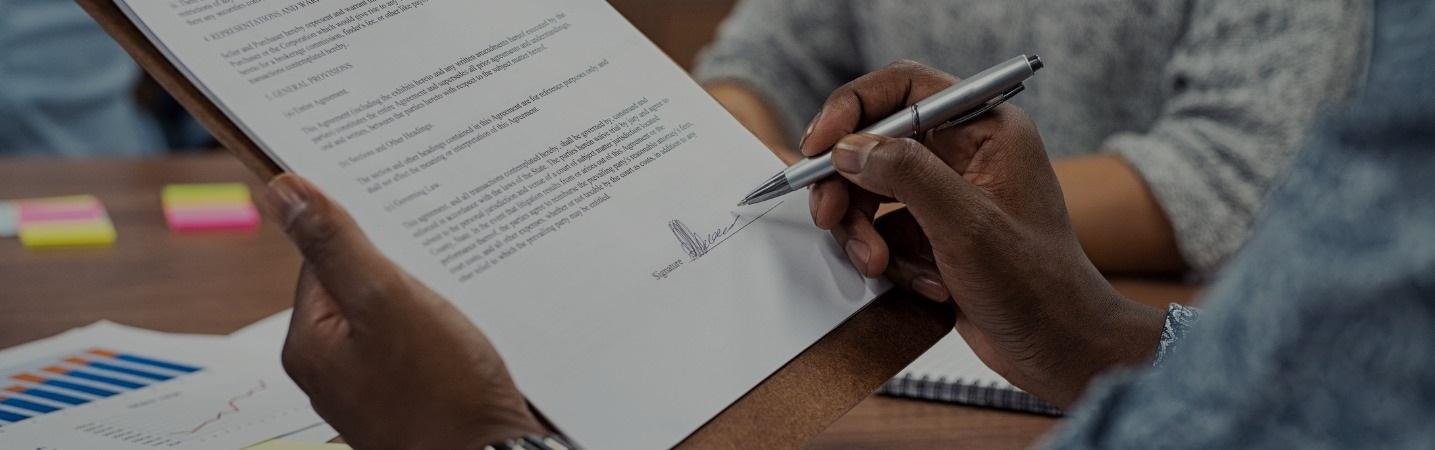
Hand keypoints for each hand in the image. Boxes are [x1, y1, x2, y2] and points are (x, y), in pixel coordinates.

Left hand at [266, 175, 546, 448]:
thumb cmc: (442, 395)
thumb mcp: (387, 301)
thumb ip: (335, 244)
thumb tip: (284, 190)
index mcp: (310, 344)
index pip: (322, 260)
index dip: (363, 237)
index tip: (400, 229)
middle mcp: (332, 369)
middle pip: (357, 286)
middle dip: (399, 270)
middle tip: (436, 268)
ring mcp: (369, 387)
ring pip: (390, 316)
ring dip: (424, 300)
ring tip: (455, 303)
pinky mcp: (407, 397)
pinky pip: (414, 346)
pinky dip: (439, 332)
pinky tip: (463, 335)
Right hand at [802, 61, 1164, 406]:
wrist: (1059, 348)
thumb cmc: (1038, 286)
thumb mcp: (967, 224)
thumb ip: (907, 175)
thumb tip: (851, 147)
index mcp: (985, 128)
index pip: (903, 89)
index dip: (853, 110)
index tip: (820, 144)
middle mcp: (964, 153)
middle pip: (874, 143)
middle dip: (848, 184)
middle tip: (830, 216)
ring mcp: (946, 194)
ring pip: (870, 191)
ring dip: (864, 232)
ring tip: (880, 264)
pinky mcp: (933, 232)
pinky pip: (882, 232)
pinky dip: (889, 260)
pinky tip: (926, 284)